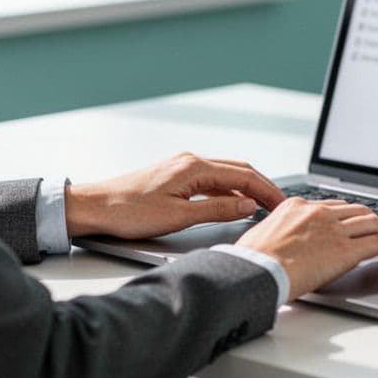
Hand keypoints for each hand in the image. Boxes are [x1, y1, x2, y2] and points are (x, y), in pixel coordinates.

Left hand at [65, 152, 285, 238]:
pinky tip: (233, 205)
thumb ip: (217, 210)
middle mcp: (191, 161)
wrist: (95, 207)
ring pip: (226, 174)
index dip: (268, 191)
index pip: (244, 176)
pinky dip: (229, 191)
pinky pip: (212, 180)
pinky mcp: (175, 176)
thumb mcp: (178, 217)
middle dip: (263, 186)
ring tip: (263, 206)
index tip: (283, 204)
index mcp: (195, 167)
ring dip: (247, 188)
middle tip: (280, 205)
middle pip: (239, 170)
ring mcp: (183, 167)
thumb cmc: (128, 212)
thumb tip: (248, 206)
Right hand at [236, 198, 377, 301]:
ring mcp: (333, 229)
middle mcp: (318, 213)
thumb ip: (280, 234)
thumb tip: (284, 245)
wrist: (253, 271)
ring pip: (375, 223)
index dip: (352, 216)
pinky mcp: (345, 250)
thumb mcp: (262, 236)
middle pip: (359, 211)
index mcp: (296, 206)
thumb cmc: (250, 262)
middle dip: (376, 222)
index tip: (359, 225)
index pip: (334, 206)